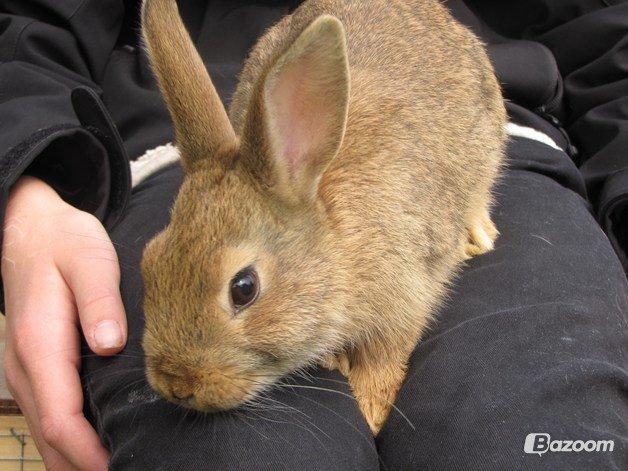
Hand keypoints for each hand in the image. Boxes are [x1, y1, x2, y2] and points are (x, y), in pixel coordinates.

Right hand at [2, 176, 126, 469]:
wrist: (30, 229)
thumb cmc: (63, 243)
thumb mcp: (89, 260)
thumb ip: (99, 302)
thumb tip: (109, 344)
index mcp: (40, 344)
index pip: (61, 416)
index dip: (89, 451)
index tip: (121, 465)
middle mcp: (26, 364)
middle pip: (51, 435)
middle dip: (84, 465)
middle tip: (132, 468)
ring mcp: (26, 367)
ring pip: (47, 429)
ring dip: (75, 457)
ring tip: (119, 464)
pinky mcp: (35, 364)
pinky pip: (49, 411)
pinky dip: (69, 437)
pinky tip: (95, 444)